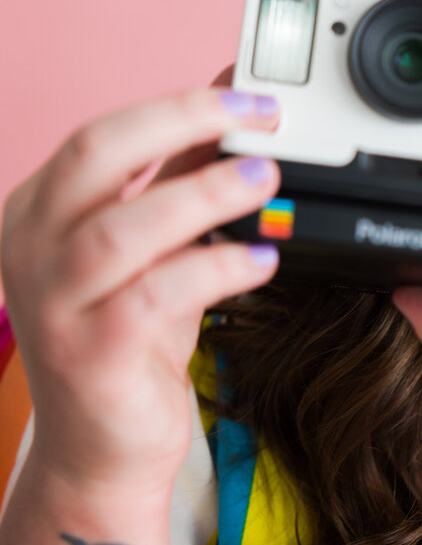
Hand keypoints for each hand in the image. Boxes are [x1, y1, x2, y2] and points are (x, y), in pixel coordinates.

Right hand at [0, 85, 280, 496]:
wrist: (103, 450)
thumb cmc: (129, 340)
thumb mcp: (156, 247)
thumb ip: (182, 177)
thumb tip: (228, 104)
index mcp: (40, 213)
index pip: (100, 136)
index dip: (177, 106)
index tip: (249, 95)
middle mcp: (31, 249)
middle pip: (95, 157)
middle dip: (183, 123)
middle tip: (260, 119)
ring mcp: (52, 304)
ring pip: (120, 228)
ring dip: (203, 196)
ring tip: (266, 180)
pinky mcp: (88, 356)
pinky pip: (152, 298)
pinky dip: (214, 270)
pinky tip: (262, 260)